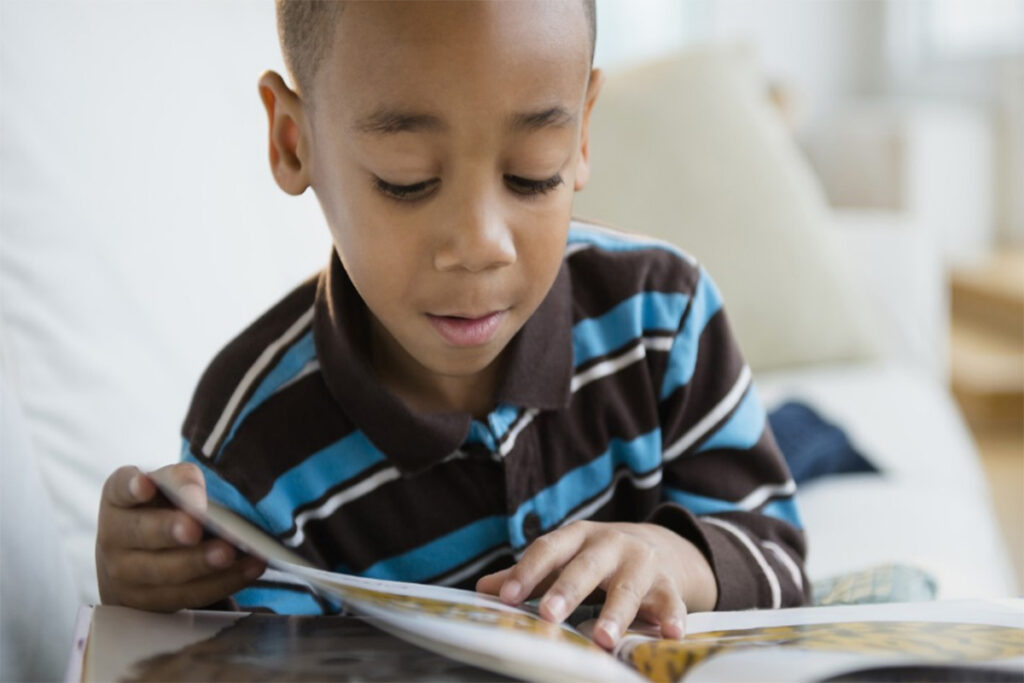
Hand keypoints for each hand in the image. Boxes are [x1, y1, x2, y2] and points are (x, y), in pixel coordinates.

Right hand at [96, 463, 265, 610]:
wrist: (141, 558)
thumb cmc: (163, 510)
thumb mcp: (168, 488)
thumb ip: (183, 482)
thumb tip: (198, 500)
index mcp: (119, 500)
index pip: (120, 488)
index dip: (132, 486)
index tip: (145, 485)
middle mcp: (114, 538)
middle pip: (142, 534)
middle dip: (170, 531)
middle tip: (195, 528)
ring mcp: (127, 576)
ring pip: (166, 572)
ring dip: (201, 563)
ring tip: (230, 552)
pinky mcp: (152, 603)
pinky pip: (190, 594)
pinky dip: (224, 581)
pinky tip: (251, 566)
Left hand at [476, 521, 716, 648]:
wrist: (661, 546)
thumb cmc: (598, 559)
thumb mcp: (565, 559)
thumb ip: (528, 575)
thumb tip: (482, 590)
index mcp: (577, 537)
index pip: (548, 549)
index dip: (526, 572)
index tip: (507, 597)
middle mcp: (610, 544)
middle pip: (585, 567)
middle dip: (567, 590)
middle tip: (550, 614)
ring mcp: (641, 563)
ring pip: (627, 587)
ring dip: (616, 613)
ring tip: (603, 639)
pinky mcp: (668, 583)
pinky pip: (670, 601)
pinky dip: (672, 616)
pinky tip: (670, 634)